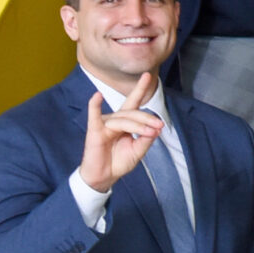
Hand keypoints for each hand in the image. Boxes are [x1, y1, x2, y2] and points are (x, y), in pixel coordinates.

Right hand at [78, 72, 164, 194]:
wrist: (104, 177)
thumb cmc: (119, 162)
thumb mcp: (138, 151)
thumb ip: (146, 139)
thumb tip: (155, 129)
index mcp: (125, 122)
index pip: (134, 102)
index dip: (141, 88)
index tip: (149, 75)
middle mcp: (115, 120)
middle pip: (133, 112)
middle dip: (148, 119)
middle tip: (159, 127)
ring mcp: (104, 125)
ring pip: (124, 119)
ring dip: (139, 125)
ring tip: (150, 132)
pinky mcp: (94, 131)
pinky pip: (94, 117)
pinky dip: (95, 106)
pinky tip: (97, 96)